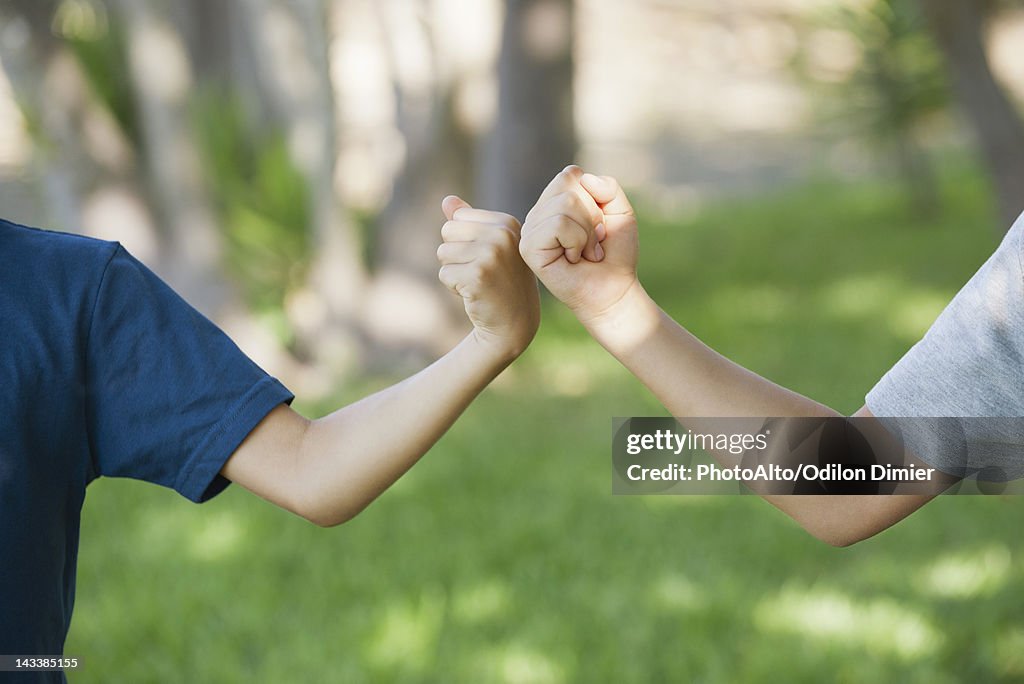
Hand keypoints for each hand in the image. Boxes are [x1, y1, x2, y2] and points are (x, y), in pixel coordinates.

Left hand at [437, 196, 539, 358]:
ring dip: (454, 271)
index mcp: (507, 222)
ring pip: (443, 253)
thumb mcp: (492, 246)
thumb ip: (469, 221)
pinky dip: (453, 287)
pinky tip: (474, 294)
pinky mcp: (477, 276)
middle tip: (480, 271)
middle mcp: (502, 235)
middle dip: (455, 254)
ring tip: (477, 282)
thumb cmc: (501, 281)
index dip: (464, 241)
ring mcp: (491, 255)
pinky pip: (444, 273)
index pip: (458, 217)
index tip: (487, 258)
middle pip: (447, 231)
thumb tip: (447, 200)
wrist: (514, 322)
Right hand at [519, 165, 639, 325]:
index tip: (599, 226)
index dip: (594, 199)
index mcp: (554, 203)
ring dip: (586, 233)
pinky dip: (576, 241)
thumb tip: (583, 177)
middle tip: (593, 243)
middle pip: (567, 187)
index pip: (571, 175)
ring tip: (585, 253)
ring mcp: (530, 230)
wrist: (614, 291)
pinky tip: (572, 259)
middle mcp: (538, 214)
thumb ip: (608, 187)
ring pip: (564, 204)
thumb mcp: (620, 212)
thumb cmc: (614, 255)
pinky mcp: (528, 248)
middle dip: (591, 216)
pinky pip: (558, 224)